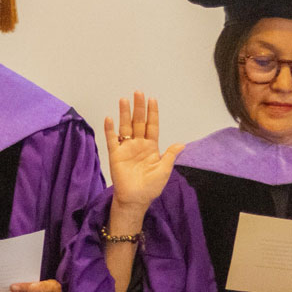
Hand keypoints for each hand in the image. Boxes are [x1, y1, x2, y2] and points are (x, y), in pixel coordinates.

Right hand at [104, 91, 184, 214]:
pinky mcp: (115, 155)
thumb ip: (169, 156)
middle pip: (138, 122)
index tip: (152, 99)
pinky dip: (110, 130)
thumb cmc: (151, 187)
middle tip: (138, 93)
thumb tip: (181, 144)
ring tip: (124, 100)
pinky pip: (112, 140)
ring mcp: (126, 148)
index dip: (152, 113)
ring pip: (125, 127)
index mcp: (151, 147)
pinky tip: (110, 119)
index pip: (152, 126)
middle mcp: (139, 144)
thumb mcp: (164, 171)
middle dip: (139, 108)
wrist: (135, 199)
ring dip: (124, 114)